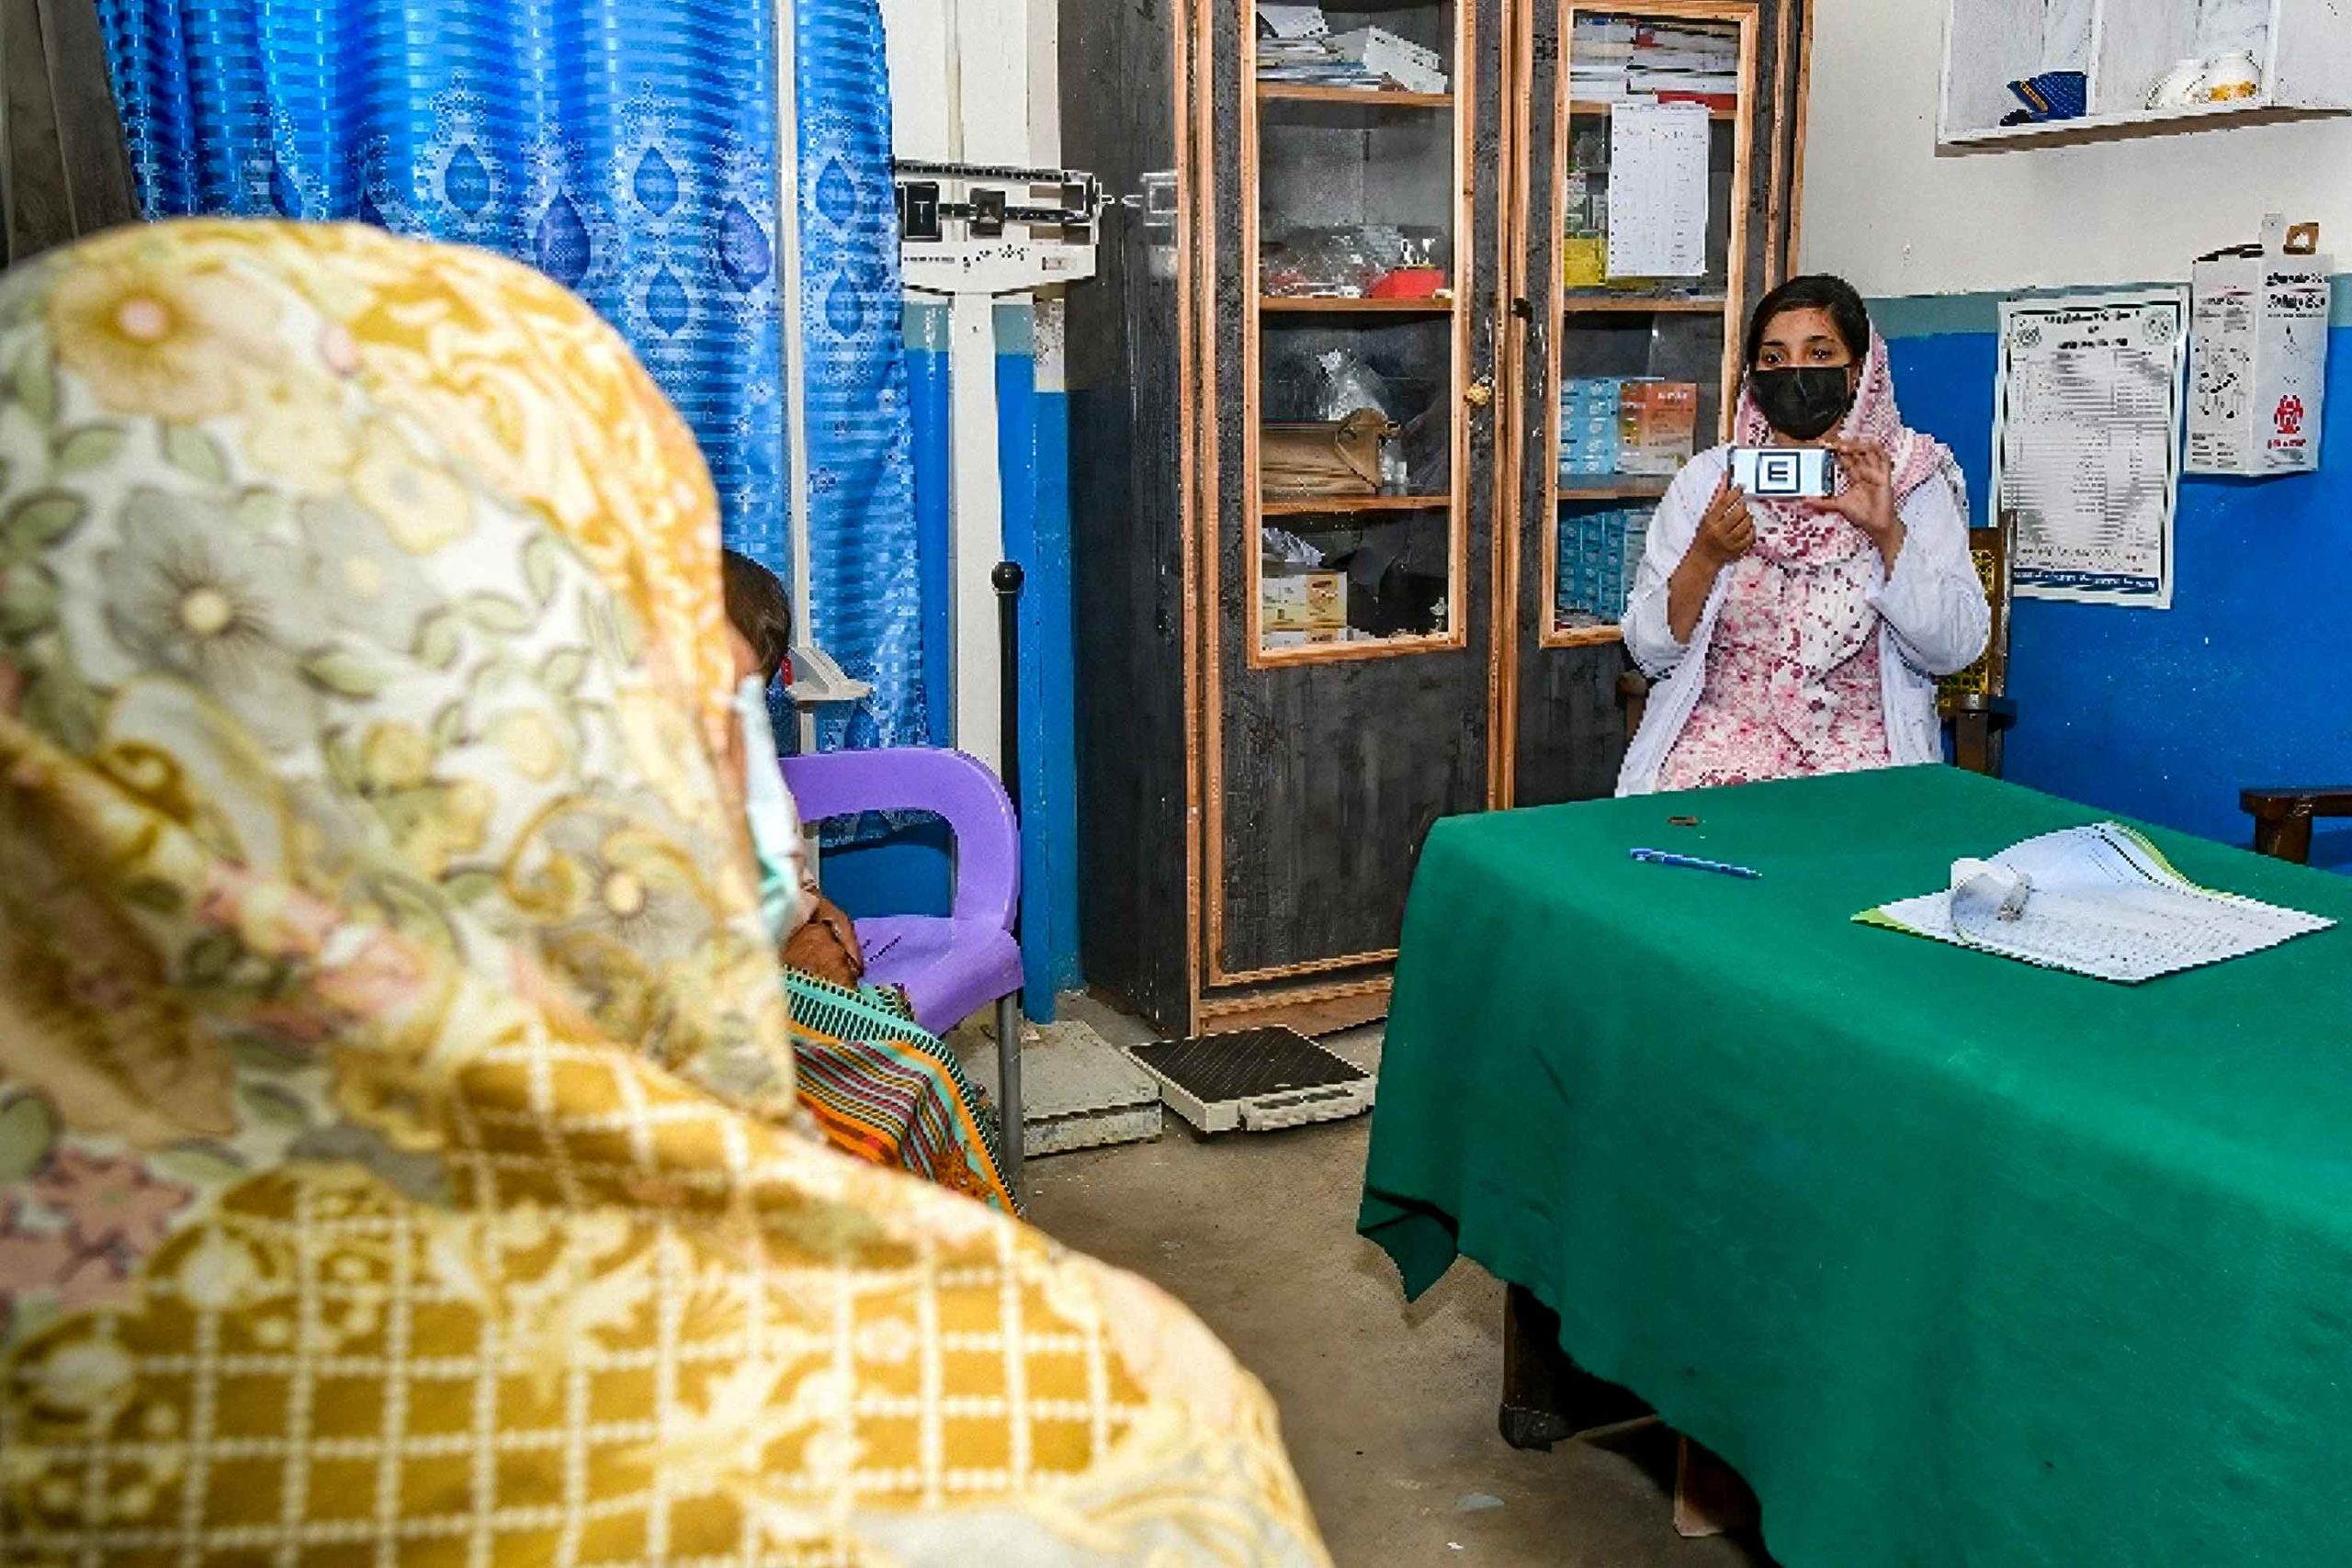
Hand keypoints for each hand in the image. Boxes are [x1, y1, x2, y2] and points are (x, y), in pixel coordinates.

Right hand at [1691, 477, 1754, 567]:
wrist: (1703, 559)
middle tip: (1740, 506)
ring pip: (1747, 523)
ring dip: (1748, 517)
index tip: (1740, 487)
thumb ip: (1718, 498)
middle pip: (1739, 512)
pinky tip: (1745, 529)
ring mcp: (1729, 542)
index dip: (1735, 492)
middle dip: (1742, 506)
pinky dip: (1751, 530)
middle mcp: (1719, 531)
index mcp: (1710, 521)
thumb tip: (1725, 478)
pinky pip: (1751, 536)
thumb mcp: (1707, 516)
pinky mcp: (1738, 550)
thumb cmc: (1704, 535)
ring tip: (1742, 518)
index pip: (1724, 501)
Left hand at [1811, 439, 1903, 562]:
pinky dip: (1878, 452)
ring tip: (1844, 447)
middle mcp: (1865, 472)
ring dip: (1857, 447)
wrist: (1876, 524)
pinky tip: (1870, 445)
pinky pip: (1884, 461)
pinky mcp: (1884, 477)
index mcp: (1855, 477)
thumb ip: (1823, 502)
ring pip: (1868, 452)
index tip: (1824, 445)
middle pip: (1855, 453)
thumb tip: (1806, 500)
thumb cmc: (1863, 515)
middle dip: (1844, 446)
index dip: (1835, 451)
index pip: (1845, 459)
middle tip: (1832, 443)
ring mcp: (1875, 473)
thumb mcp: (1839, 506)